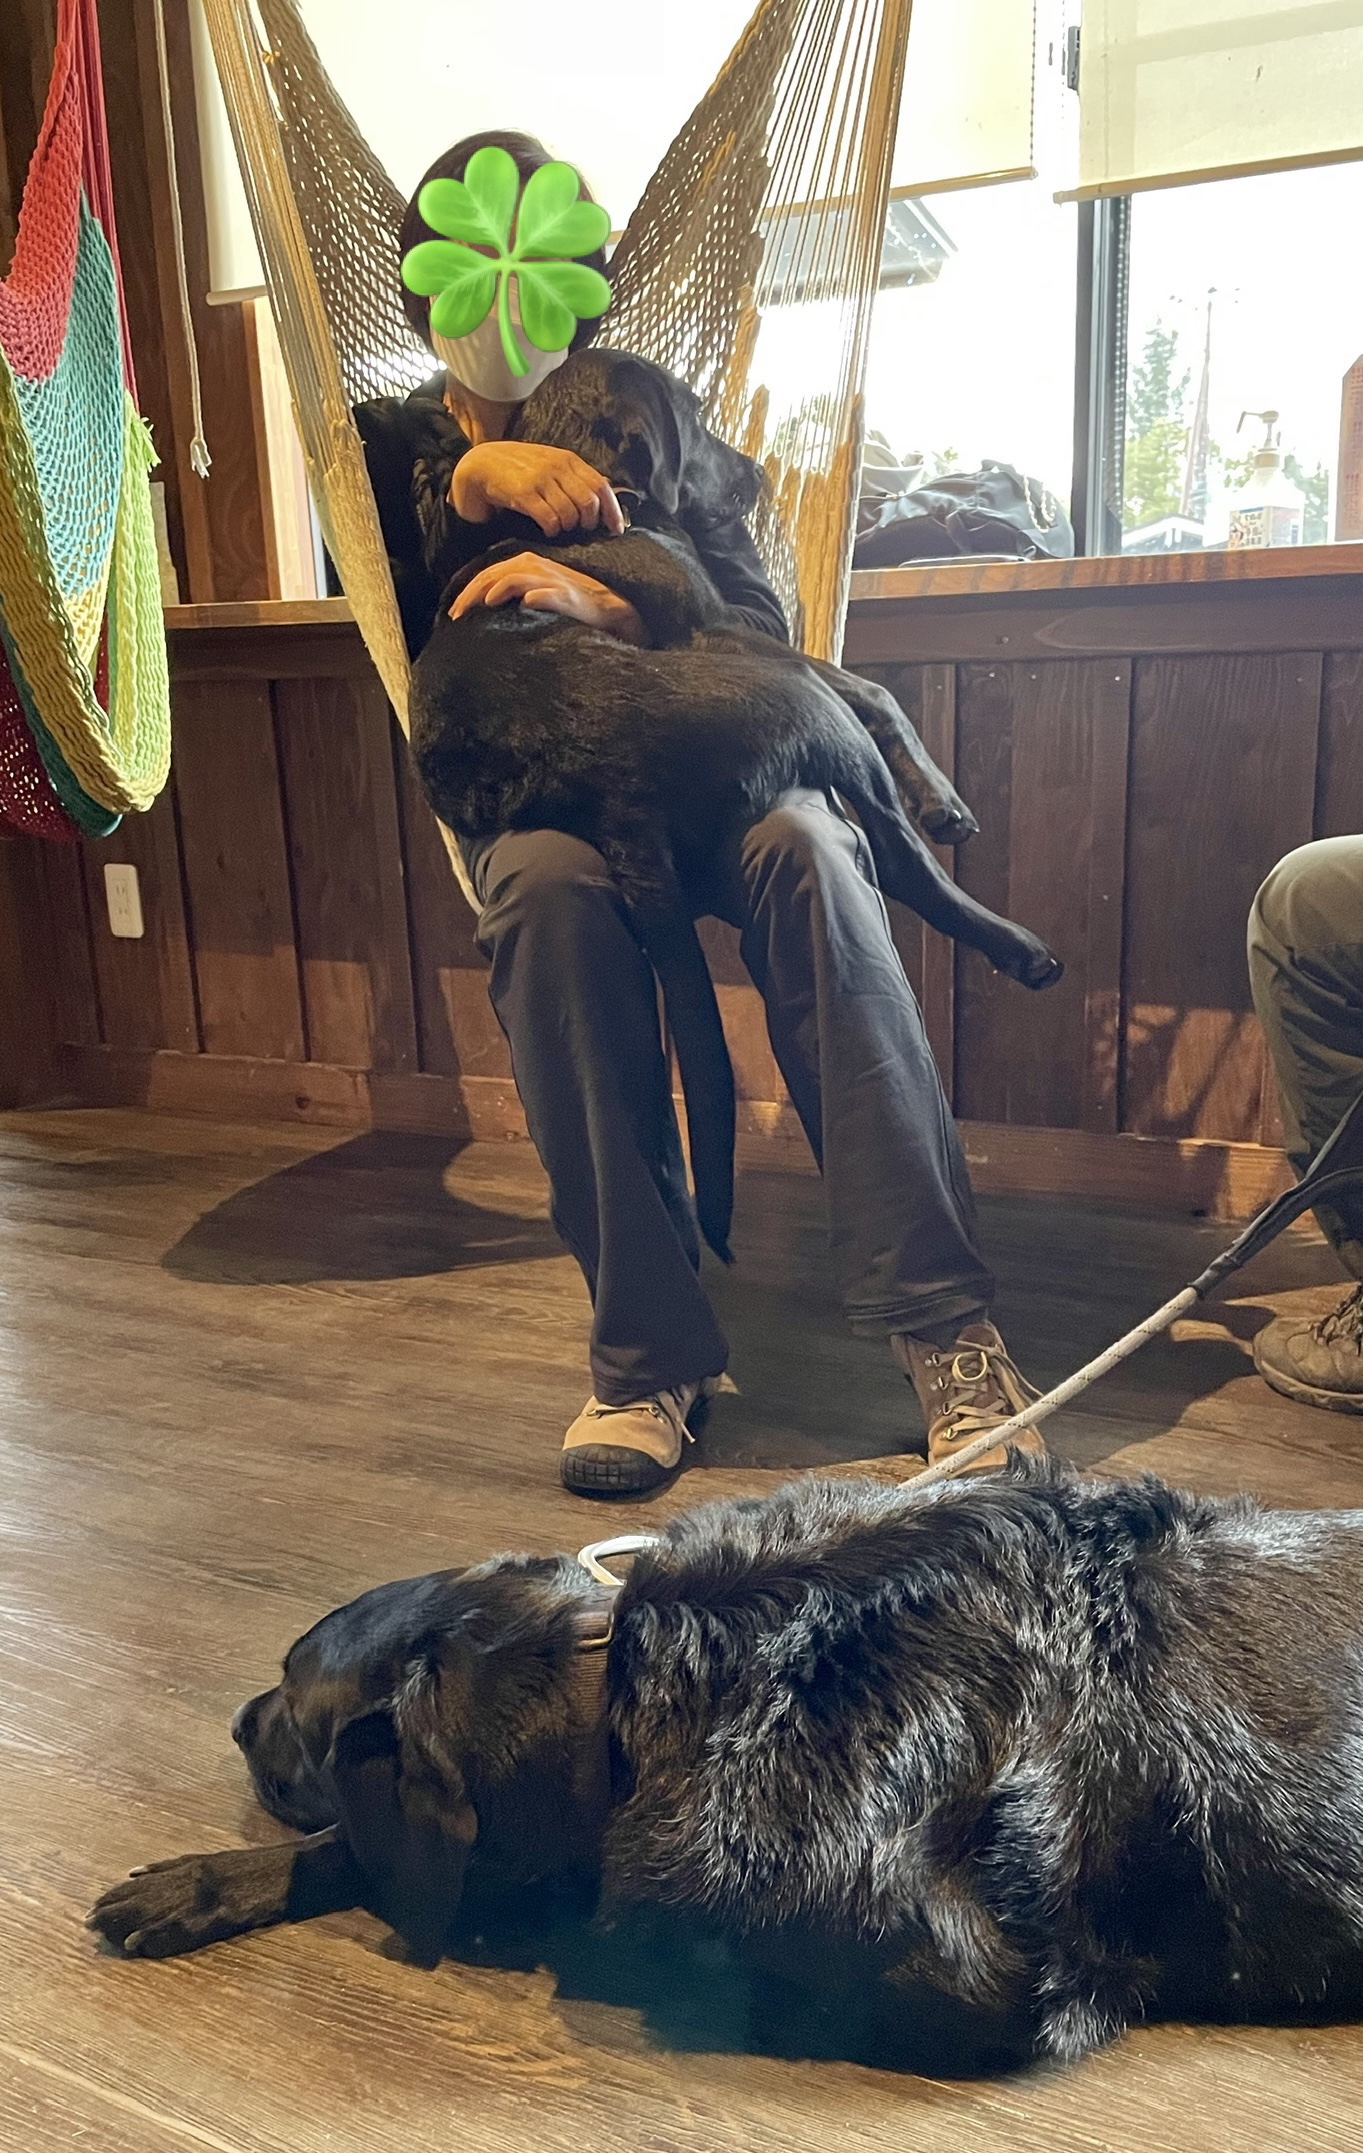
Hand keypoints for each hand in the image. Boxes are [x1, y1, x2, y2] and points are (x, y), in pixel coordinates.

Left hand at [450, 552, 647, 643]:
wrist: (608, 607)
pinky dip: (538, 596)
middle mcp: (536, 567)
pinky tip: (526, 603)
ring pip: (516, 578)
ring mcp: (552, 580)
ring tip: (483, 605)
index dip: (468, 591)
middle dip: (473, 594)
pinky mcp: (568, 596)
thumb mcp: (537, 590)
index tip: (455, 613)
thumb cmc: (570, 602)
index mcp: (526, 564)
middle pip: (495, 574)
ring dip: (498, 590)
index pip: (489, 573)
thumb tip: (485, 602)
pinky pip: (549, 593)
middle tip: (457, 616)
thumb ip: (514, 590)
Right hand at [451, 441, 624, 537]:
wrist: (482, 464)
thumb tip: (605, 492)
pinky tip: (547, 528)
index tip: (616, 529)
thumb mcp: (551, 464)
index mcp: (568, 460)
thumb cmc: (520, 469)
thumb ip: (575, 477)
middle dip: (589, 522)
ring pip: (570, 514)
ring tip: (560, 527)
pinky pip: (550, 519)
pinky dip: (552, 529)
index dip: (613, 511)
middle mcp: (557, 467)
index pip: (601, 486)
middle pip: (589, 503)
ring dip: (568, 527)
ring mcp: (540, 479)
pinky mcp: (524, 494)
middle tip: (582, 529)